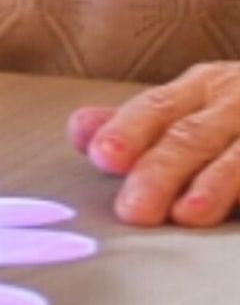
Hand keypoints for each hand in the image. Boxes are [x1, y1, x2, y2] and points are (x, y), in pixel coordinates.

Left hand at [69, 61, 239, 226]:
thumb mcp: (195, 105)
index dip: (130, 130)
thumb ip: (138, 123)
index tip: (102, 156)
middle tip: (133, 208)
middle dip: (162, 170)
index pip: (158, 107)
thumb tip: (80, 132)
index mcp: (205, 88)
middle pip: (194, 135)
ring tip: (186, 216)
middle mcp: (239, 102)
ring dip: (215, 187)